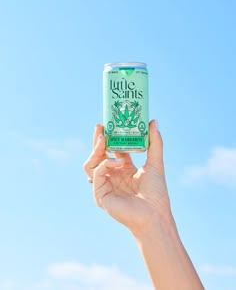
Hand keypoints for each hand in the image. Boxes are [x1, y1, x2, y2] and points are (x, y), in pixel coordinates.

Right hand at [83, 120, 171, 234]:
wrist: (155, 215)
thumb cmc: (156, 193)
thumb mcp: (155, 163)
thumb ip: (155, 142)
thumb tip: (153, 121)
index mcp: (123, 169)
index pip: (111, 150)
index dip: (109, 136)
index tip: (108, 122)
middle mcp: (112, 176)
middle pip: (98, 155)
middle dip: (97, 140)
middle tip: (100, 126)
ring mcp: (105, 185)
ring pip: (90, 164)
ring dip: (96, 150)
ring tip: (105, 140)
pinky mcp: (100, 195)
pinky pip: (96, 174)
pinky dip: (105, 165)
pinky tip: (117, 161)